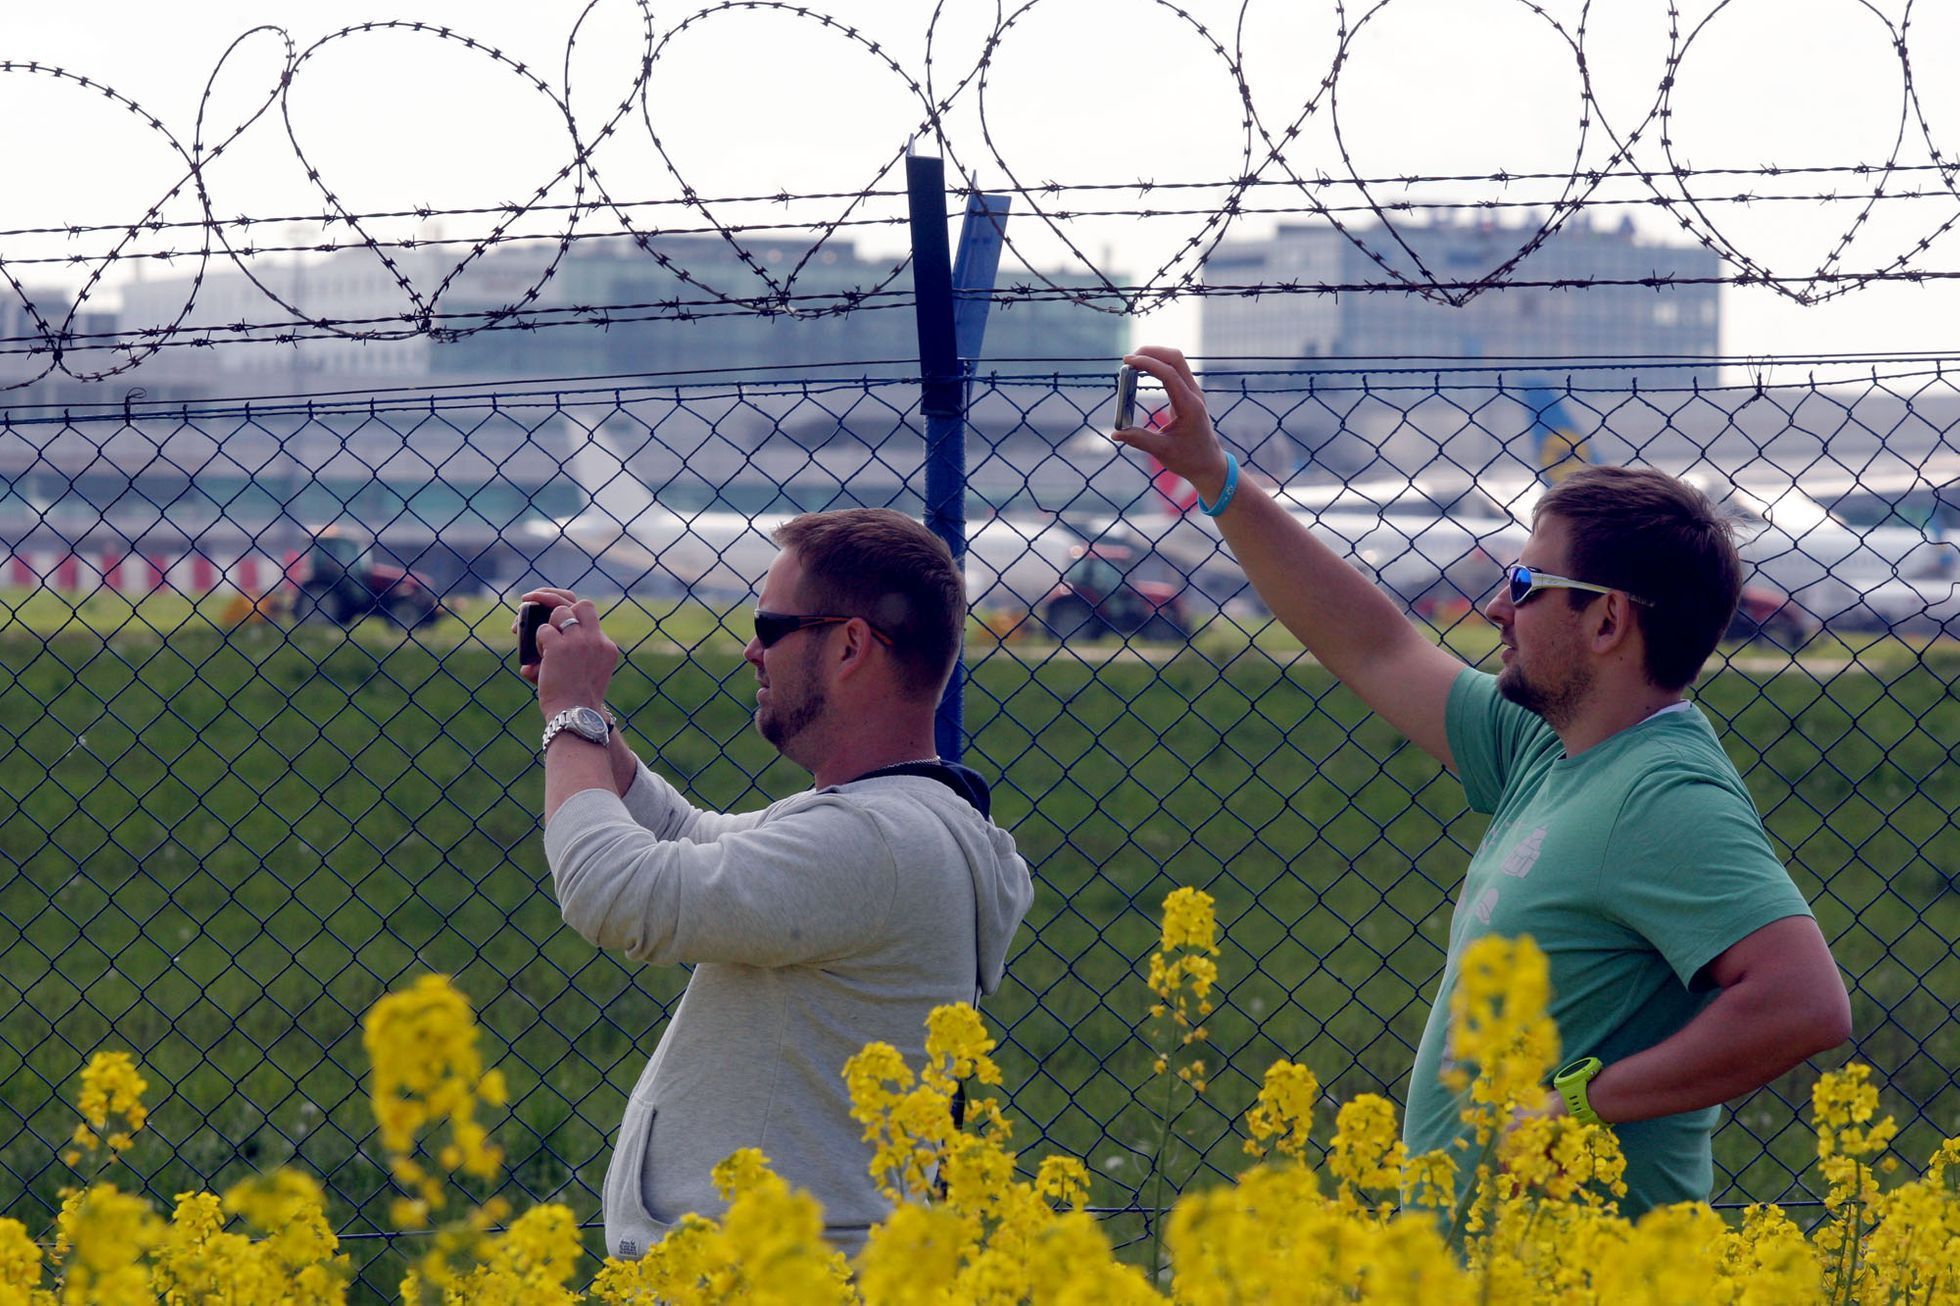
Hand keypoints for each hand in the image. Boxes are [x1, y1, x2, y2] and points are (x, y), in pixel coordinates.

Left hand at [516, 587, 619, 719]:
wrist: (575, 715)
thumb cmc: (577, 702)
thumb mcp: (586, 677)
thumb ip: (572, 660)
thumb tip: (526, 665)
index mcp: (607, 648)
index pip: (593, 619)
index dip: (575, 618)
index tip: (560, 623)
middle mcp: (596, 640)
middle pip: (583, 604)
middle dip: (561, 603)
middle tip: (539, 606)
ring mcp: (578, 641)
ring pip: (560, 611)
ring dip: (548, 624)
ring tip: (542, 645)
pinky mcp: (559, 647)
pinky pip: (543, 630)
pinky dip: (536, 641)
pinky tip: (538, 656)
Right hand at [1109, 345, 1232, 504]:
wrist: (1209, 464)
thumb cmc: (1189, 459)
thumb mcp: (1163, 452)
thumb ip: (1139, 440)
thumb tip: (1116, 433)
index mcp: (1189, 406)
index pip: (1169, 375)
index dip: (1148, 364)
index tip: (1127, 362)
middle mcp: (1194, 394)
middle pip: (1176, 359)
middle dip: (1152, 352)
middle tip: (1128, 358)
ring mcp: (1193, 392)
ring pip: (1177, 361)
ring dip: (1155, 356)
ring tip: (1133, 363)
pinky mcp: (1189, 394)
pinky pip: (1175, 370)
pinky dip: (1159, 365)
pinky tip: (1143, 371)